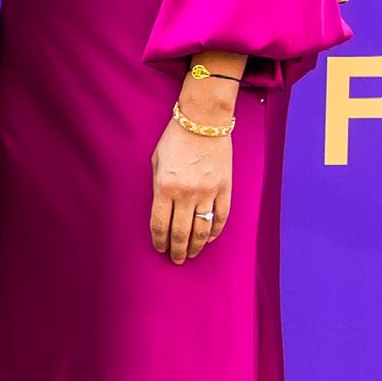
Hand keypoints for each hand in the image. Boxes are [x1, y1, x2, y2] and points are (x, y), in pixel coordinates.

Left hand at [149, 110, 232, 264]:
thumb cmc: (175, 139)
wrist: (204, 122)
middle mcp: (186, 193)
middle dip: (177, 250)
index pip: (160, 224)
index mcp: (165, 186)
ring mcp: (208, 192)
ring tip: (191, 254)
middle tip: (176, 259)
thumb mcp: (156, 161)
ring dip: (196, 246)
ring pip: (202, 230)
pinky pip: (221, 217)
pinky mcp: (225, 189)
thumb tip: (162, 211)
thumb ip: (158, 187)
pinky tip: (208, 238)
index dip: (159, 240)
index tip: (160, 248)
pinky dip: (214, 231)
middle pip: (181, 232)